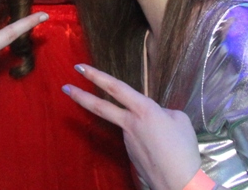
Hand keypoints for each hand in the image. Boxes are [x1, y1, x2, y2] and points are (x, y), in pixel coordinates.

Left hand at [63, 64, 200, 189]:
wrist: (178, 182)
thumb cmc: (182, 149)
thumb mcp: (179, 120)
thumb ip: (162, 111)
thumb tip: (155, 114)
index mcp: (143, 110)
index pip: (115, 87)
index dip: (96, 75)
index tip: (80, 68)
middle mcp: (130, 123)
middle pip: (100, 107)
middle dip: (81, 95)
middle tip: (65, 87)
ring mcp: (127, 140)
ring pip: (130, 124)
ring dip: (145, 127)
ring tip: (168, 142)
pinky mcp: (130, 154)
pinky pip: (138, 138)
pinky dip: (149, 140)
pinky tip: (164, 150)